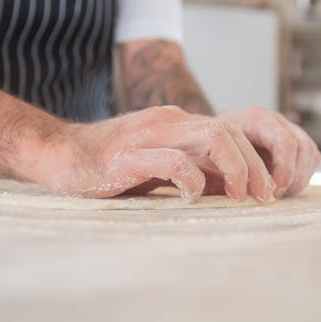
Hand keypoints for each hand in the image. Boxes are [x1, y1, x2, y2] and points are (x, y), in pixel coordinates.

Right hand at [42, 106, 277, 202]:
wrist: (56, 153)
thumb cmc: (105, 164)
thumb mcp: (154, 163)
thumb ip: (188, 168)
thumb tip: (228, 188)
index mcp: (174, 123)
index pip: (230, 131)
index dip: (254, 159)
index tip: (264, 190)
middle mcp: (166, 122)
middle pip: (228, 131)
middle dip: (254, 164)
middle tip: (264, 196)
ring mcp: (148, 136)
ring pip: (211, 137)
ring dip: (235, 167)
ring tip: (240, 196)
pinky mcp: (129, 157)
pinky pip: (173, 161)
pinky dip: (192, 179)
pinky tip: (193, 198)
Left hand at [217, 107, 320, 197]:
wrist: (207, 136)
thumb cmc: (207, 147)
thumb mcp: (209, 155)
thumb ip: (223, 170)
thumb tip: (239, 193)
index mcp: (257, 118)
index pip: (285, 142)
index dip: (284, 170)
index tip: (270, 193)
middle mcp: (275, 121)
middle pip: (303, 147)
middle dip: (293, 177)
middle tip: (275, 196)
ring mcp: (286, 129)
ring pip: (310, 152)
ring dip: (299, 178)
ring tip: (279, 194)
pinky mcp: (292, 142)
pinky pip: (310, 158)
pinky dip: (301, 175)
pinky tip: (282, 188)